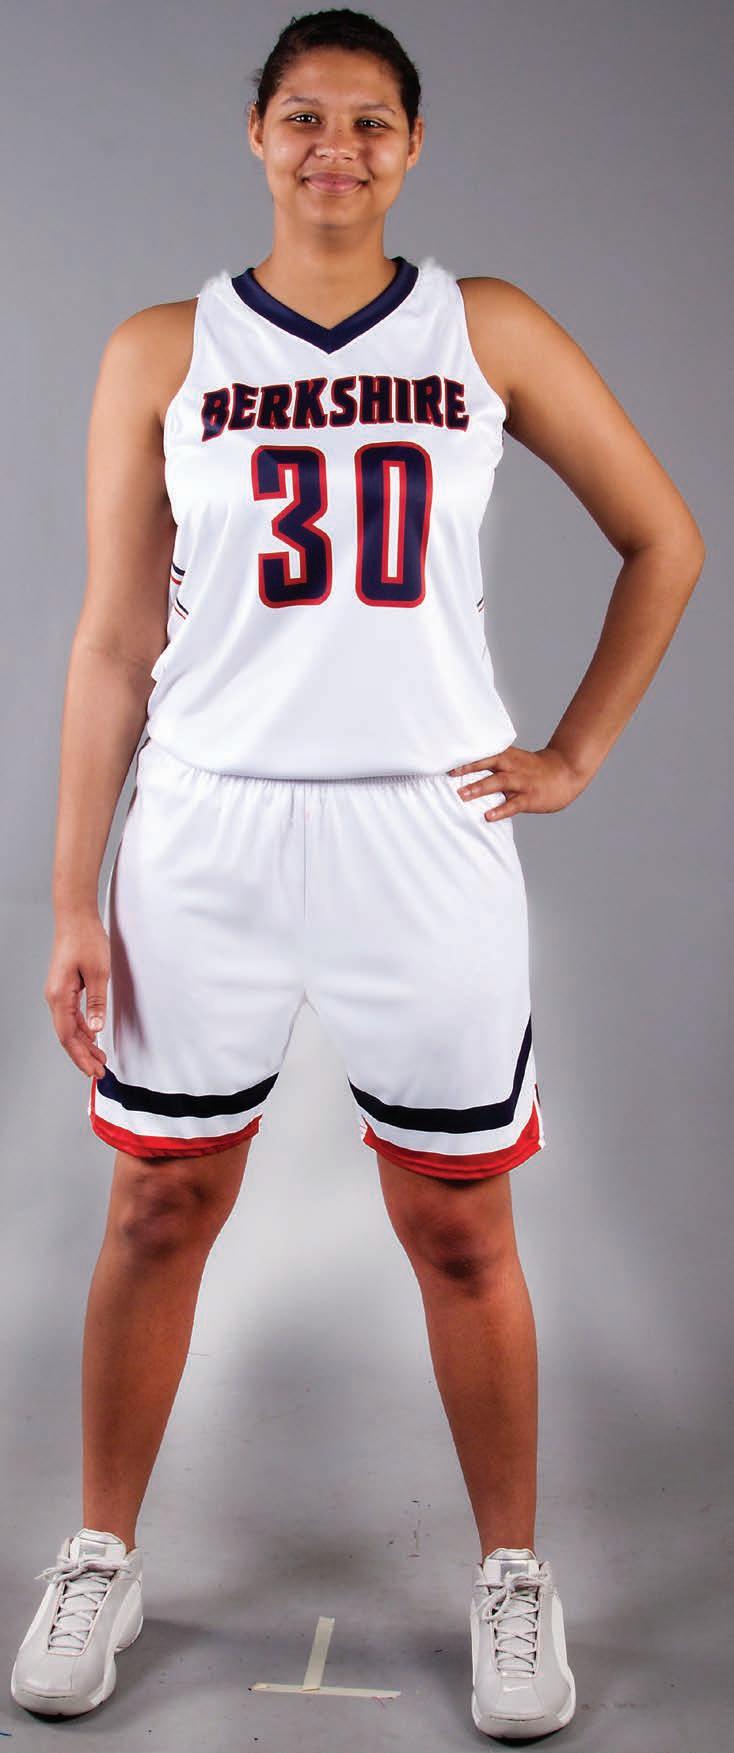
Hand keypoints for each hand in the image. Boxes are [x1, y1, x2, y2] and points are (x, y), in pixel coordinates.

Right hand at [44, 912, 110, 1077]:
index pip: (68, 1036)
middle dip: (82, 1056)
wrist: (75, 917)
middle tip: (98, 1071)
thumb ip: (97, 1002)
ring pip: (68, 1027)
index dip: (80, 1056)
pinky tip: (92, 1036)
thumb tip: (96, 1029)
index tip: (93, 1071)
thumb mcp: (99, 972)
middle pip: (67, 1036)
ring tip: (99, 1058)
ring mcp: (57, 993)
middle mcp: (54, 997)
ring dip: (83, 1044)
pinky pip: (71, 1015)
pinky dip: (82, 1029)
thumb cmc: (86, 939)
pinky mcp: (64, 988)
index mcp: (60, 996)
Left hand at [447, 744, 589, 820]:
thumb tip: (466, 770)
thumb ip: (493, 763)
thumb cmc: (534, 769)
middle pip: (489, 763)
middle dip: (469, 768)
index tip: (447, 760)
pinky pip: (513, 804)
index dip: (466, 756)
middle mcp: (513, 767)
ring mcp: (522, 782)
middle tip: (450, 774)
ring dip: (480, 787)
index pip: (484, 753)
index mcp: (507, 756)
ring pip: (499, 782)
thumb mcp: (514, 760)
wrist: (566, 772)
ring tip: (462, 795)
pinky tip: (488, 816)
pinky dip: (501, 810)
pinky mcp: (530, 797)